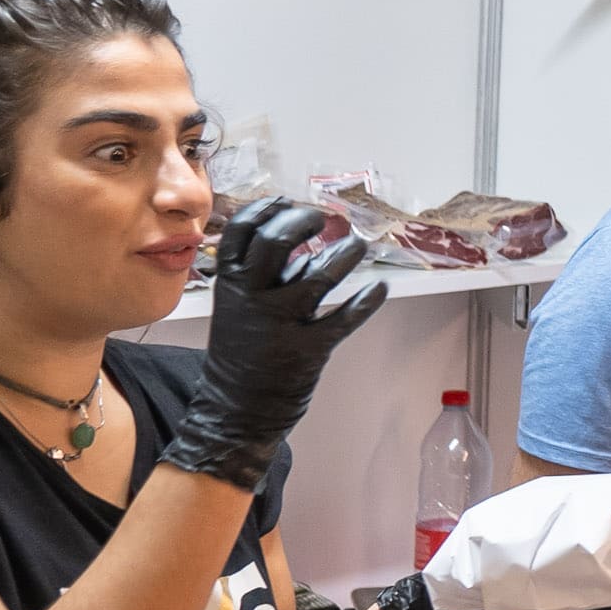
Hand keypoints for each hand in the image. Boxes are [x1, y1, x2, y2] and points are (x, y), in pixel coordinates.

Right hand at [160, 200, 385, 491]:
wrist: (235, 408)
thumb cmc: (243, 349)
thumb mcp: (236, 305)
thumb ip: (265, 274)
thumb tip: (303, 238)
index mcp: (230, 284)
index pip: (241, 231)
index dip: (267, 208)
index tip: (288, 201)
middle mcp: (252, 298)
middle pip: (277, 241)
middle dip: (304, 220)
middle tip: (325, 218)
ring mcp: (281, 323)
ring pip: (318, 275)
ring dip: (345, 254)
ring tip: (357, 246)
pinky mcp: (309, 348)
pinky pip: (345, 318)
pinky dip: (368, 300)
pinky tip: (380, 287)